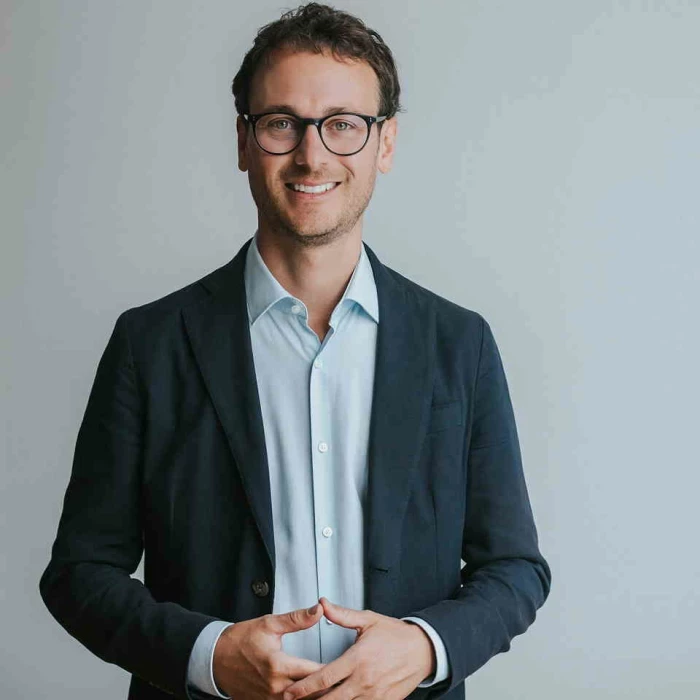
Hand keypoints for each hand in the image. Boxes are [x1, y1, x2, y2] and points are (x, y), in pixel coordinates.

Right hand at [212, 603, 333, 698]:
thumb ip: (296, 619)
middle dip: (328, 687)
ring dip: (315, 696)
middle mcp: (275, 688)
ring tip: (332, 690)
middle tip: (344, 680)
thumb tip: (318, 610)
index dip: (333, 670)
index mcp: (278, 666)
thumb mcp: (269, 624)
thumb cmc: (241, 640)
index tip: (347, 665)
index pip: (314, 672)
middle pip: (310, 693)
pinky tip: (310, 696)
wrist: (215, 659)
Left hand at [282, 597, 435, 699]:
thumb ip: (343, 615)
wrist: (424, 651)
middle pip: (331, 699)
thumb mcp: (369, 620)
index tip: (290, 691)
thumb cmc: (396, 635)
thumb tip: (322, 604)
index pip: (325, 676)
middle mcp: (364, 680)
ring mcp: (374, 695)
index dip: (304, 687)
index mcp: (358, 658)